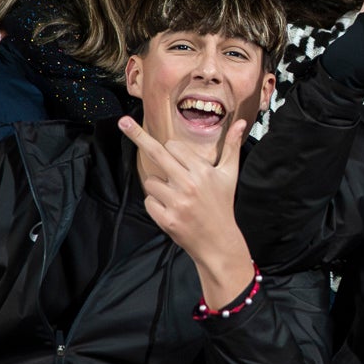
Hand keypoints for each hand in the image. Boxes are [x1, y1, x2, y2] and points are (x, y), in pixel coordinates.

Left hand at [119, 115, 255, 306]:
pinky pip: (149, 201)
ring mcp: (177, 202)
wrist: (219, 241)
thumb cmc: (222, 204)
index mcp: (203, 170)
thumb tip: (240, 122)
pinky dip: (156, 204)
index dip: (173, 150)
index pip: (174, 146)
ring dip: (158, 187)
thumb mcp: (230, 174)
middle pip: (156, 153)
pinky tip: (171, 210)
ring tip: (176, 197)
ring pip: (150, 181)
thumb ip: (232, 146)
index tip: (176, 156)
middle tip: (123, 122)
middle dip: (137, 135)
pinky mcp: (167, 219)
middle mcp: (189, 184)